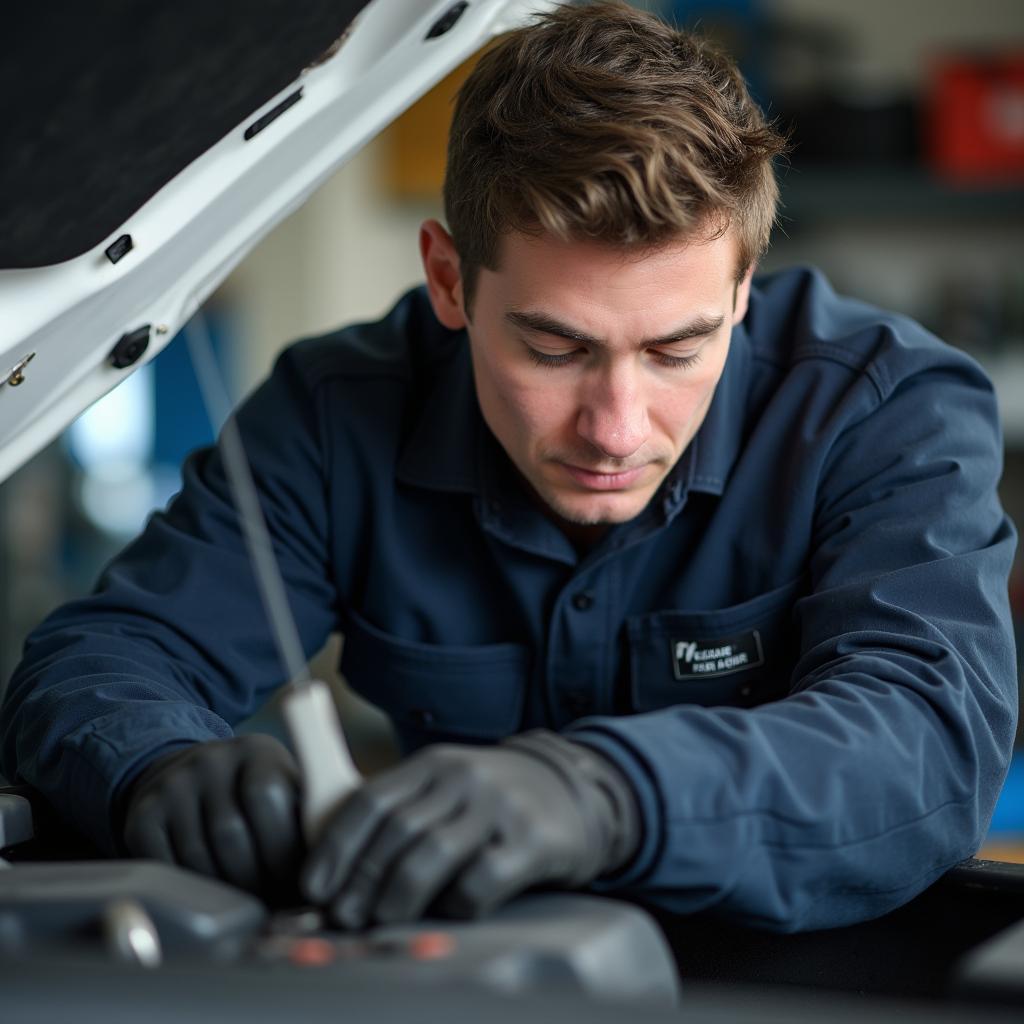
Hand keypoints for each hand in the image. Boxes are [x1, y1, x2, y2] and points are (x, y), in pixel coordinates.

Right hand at [121, 734, 303, 896]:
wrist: (187, 774)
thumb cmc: (252, 794)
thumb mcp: (285, 788)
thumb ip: (305, 819)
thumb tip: (327, 871)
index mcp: (256, 751)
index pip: (268, 795)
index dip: (283, 847)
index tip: (297, 881)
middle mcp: (210, 761)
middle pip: (231, 832)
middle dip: (257, 879)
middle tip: (271, 903)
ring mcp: (171, 786)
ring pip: (198, 857)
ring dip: (226, 892)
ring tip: (247, 905)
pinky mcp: (142, 815)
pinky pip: (166, 867)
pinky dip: (190, 891)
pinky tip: (210, 898)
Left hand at [300, 730, 638, 928]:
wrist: (572, 789)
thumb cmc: (493, 799)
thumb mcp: (447, 786)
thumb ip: (403, 811)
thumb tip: (339, 868)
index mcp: (433, 764)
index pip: (371, 800)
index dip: (337, 846)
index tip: (315, 885)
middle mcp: (464, 778)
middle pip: (396, 831)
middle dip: (361, 880)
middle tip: (344, 916)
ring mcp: (499, 807)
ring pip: (432, 856)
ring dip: (396, 897)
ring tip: (381, 921)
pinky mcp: (532, 840)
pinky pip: (482, 880)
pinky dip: (456, 904)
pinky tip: (450, 913)